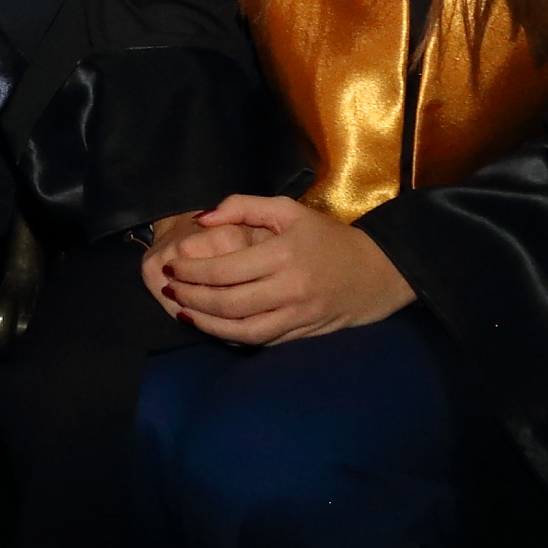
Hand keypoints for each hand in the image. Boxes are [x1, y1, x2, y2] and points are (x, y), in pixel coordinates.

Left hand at [156, 194, 414, 344]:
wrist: (379, 272)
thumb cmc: (329, 238)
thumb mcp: (289, 210)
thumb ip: (243, 206)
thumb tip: (201, 218)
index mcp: (284, 255)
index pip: (224, 269)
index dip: (191, 272)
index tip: (171, 267)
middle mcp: (290, 289)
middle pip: (228, 303)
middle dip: (191, 298)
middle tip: (169, 290)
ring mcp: (297, 317)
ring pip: (242, 330)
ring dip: (206, 324)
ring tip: (183, 312)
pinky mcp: (302, 335)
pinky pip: (260, 341)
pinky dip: (232, 336)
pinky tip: (213, 325)